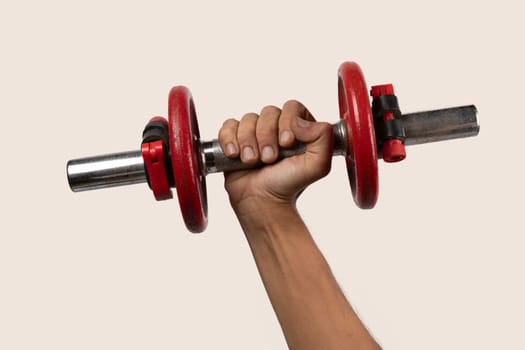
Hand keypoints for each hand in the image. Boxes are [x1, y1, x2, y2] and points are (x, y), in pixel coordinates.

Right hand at [218, 100, 332, 215]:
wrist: (263, 202)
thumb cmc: (289, 185)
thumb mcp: (318, 165)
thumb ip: (323, 137)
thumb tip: (301, 121)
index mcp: (299, 128)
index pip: (292, 107)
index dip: (287, 121)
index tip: (286, 143)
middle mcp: (277, 127)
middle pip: (268, 112)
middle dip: (266, 136)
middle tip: (269, 159)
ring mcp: (255, 132)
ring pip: (248, 119)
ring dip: (248, 141)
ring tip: (252, 161)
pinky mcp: (235, 139)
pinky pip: (228, 126)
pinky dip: (229, 139)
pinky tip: (235, 155)